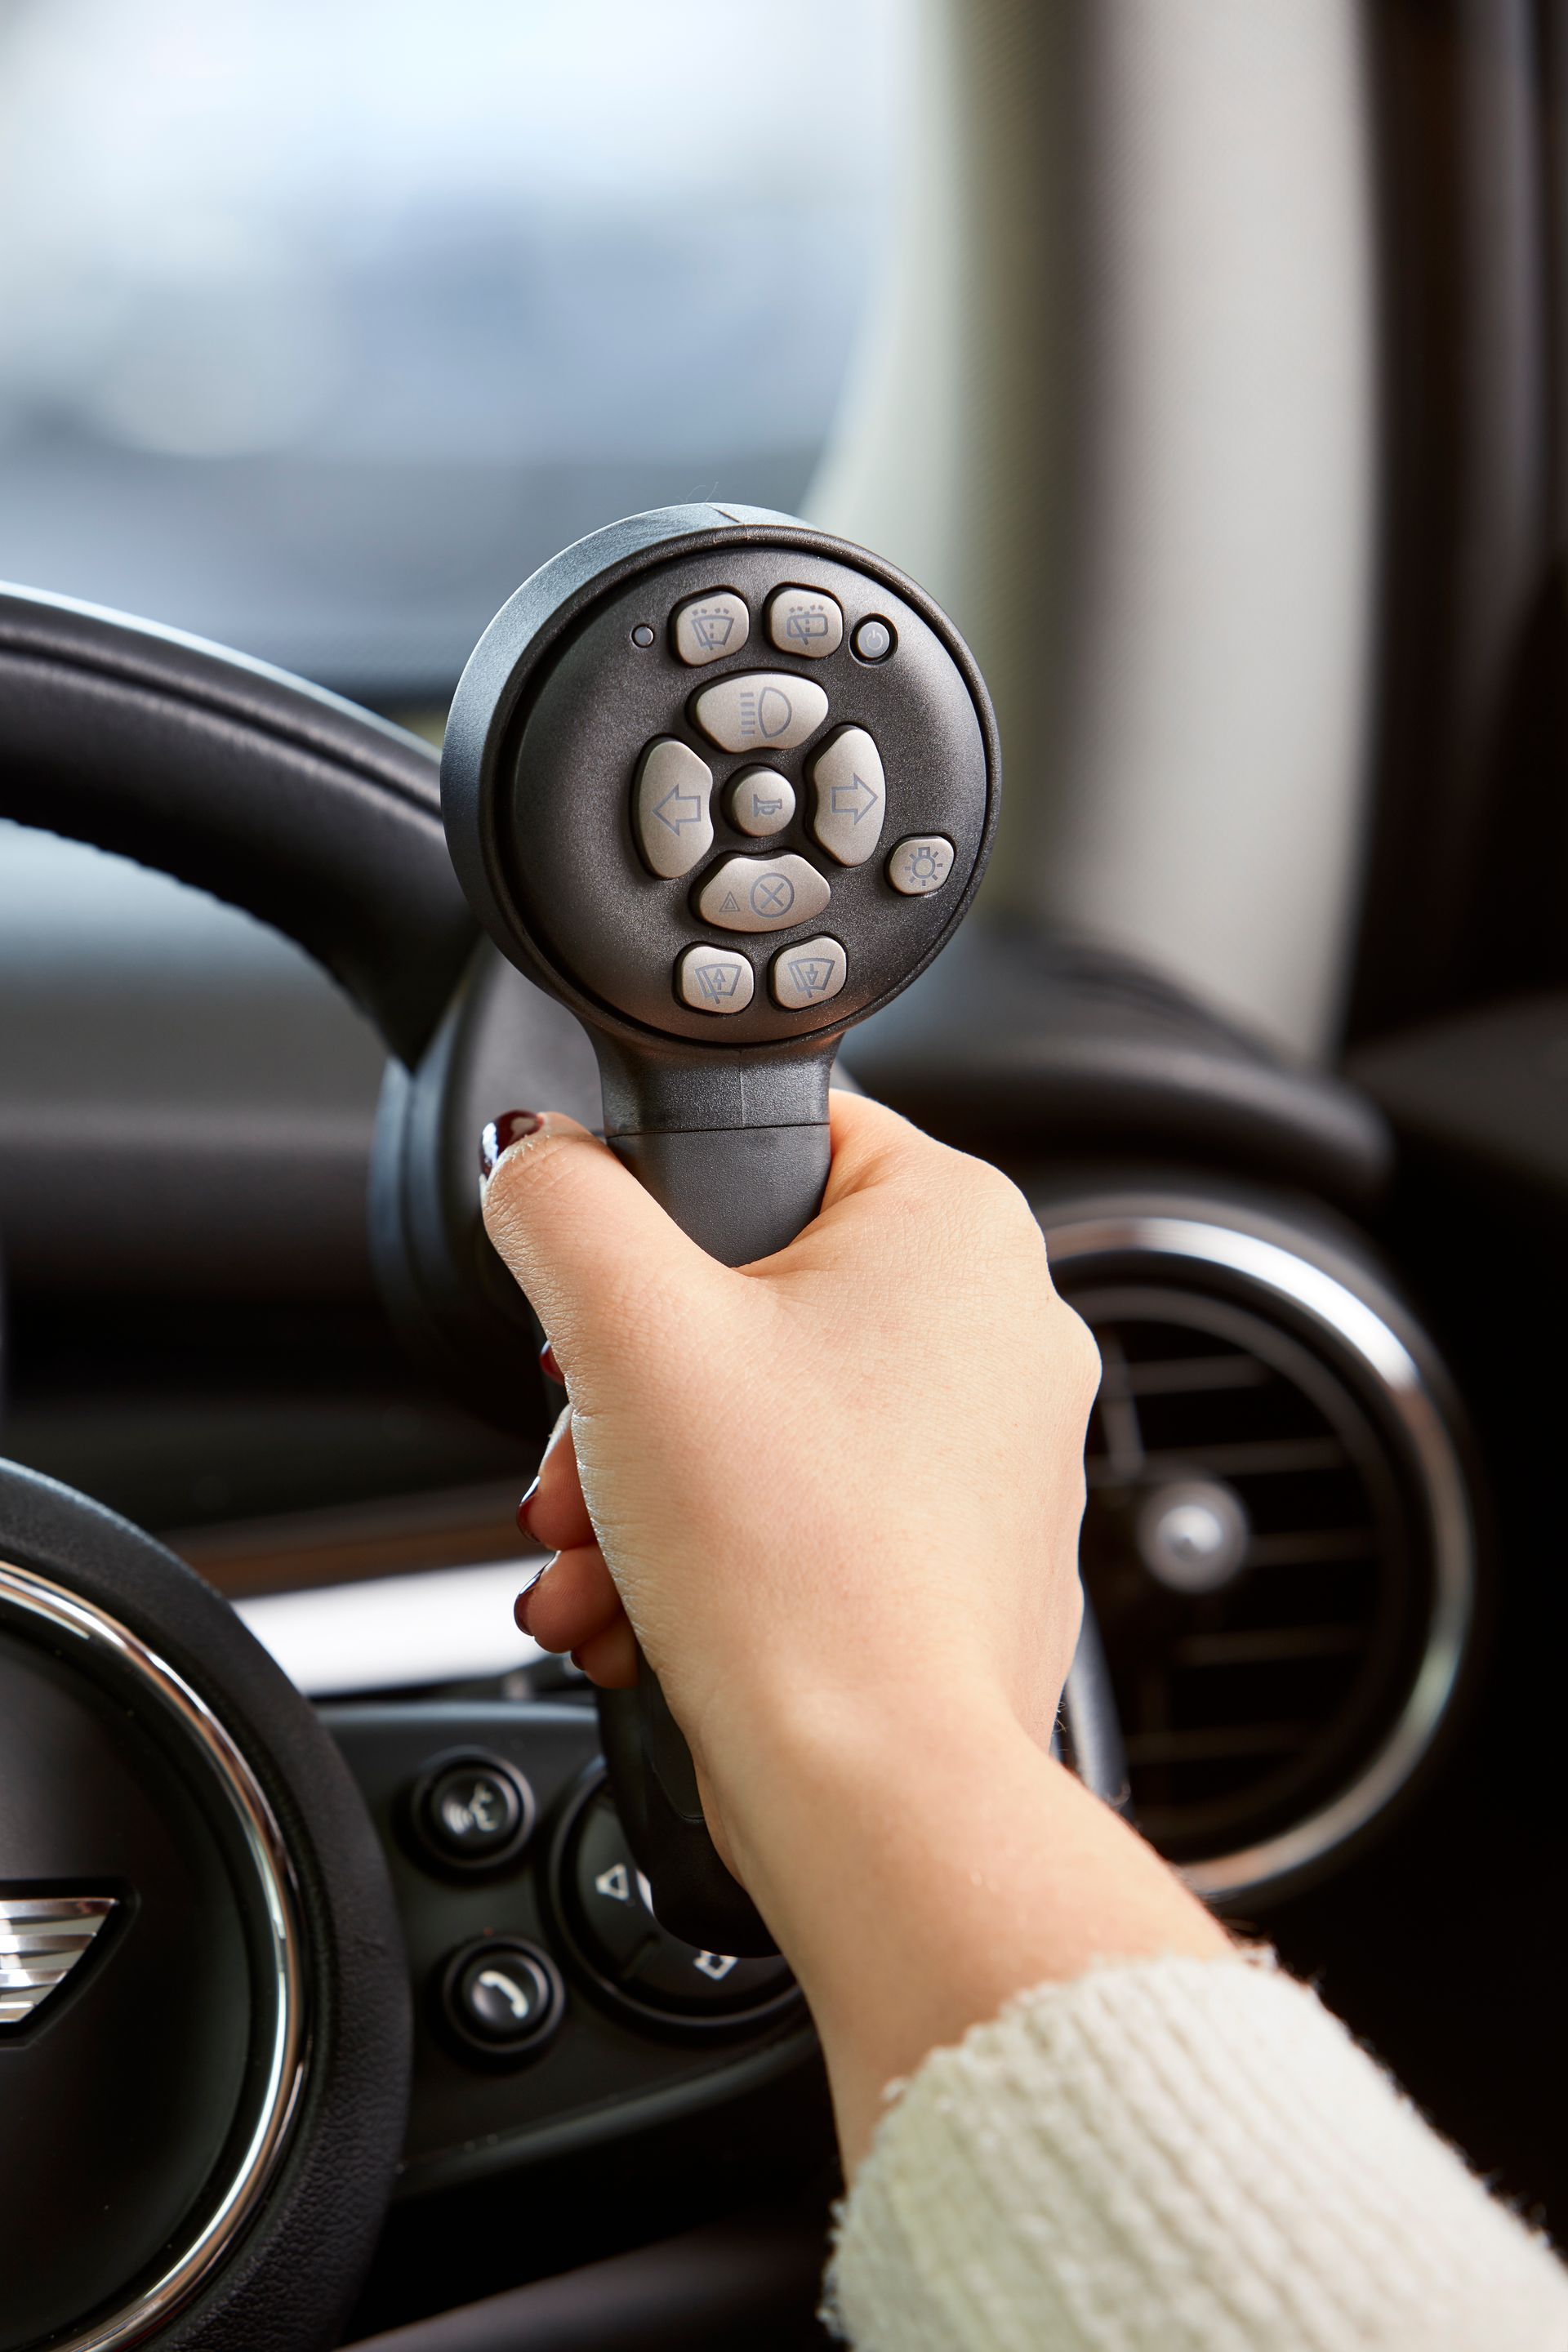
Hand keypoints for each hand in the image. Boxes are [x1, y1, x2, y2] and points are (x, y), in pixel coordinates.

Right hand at [481, 1092, 1227, 2163]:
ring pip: (767, 1419)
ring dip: (645, 1487)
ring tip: (593, 1555)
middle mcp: (1004, 1325)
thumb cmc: (796, 1562)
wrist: (873, 1789)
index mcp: (959, 1225)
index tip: (602, 1300)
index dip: (661, 1214)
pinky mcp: (964, 1551)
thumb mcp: (626, 1327)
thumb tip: (534, 1159)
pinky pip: (808, 1509)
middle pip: (753, 1302)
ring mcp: (996, 1448)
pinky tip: (641, 1608)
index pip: (787, 1133)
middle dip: (624, 1396)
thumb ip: (559, 1200)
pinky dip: (713, 1550)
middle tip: (576, 1459)